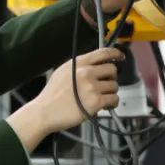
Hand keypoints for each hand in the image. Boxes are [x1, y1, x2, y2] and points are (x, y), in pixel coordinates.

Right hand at [6, 48, 122, 151]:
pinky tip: (104, 106)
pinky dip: (112, 103)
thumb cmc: (52, 95)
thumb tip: (97, 65)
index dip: (115, 53)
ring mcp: (91, 86)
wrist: (44, 112)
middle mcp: (85, 72)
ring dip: (110, 92)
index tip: (120, 56)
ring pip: (114, 86)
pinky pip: (114, 99)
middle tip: (104, 85)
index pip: (103, 52)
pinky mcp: (96, 101)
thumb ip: (79, 66)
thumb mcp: (62, 72)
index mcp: (78, 63)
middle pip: (112, 69)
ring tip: (101, 98)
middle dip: (110, 78)